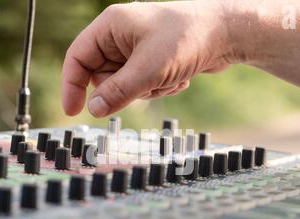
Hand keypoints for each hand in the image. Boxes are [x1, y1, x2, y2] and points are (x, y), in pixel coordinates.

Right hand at [61, 1, 233, 116]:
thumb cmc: (187, 38)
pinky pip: (143, 85)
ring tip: (170, 78)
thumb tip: (94, 110)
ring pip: (124, 85)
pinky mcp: (152, 60)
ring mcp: (137, 48)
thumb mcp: (148, 69)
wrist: (227, 33)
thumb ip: (117, 92)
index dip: (72, 85)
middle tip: (148, 84)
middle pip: (102, 76)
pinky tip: (179, 78)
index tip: (72, 111)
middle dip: (125, 89)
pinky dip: (159, 87)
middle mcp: (121, 35)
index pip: (77, 57)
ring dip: (147, 90)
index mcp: (111, 26)